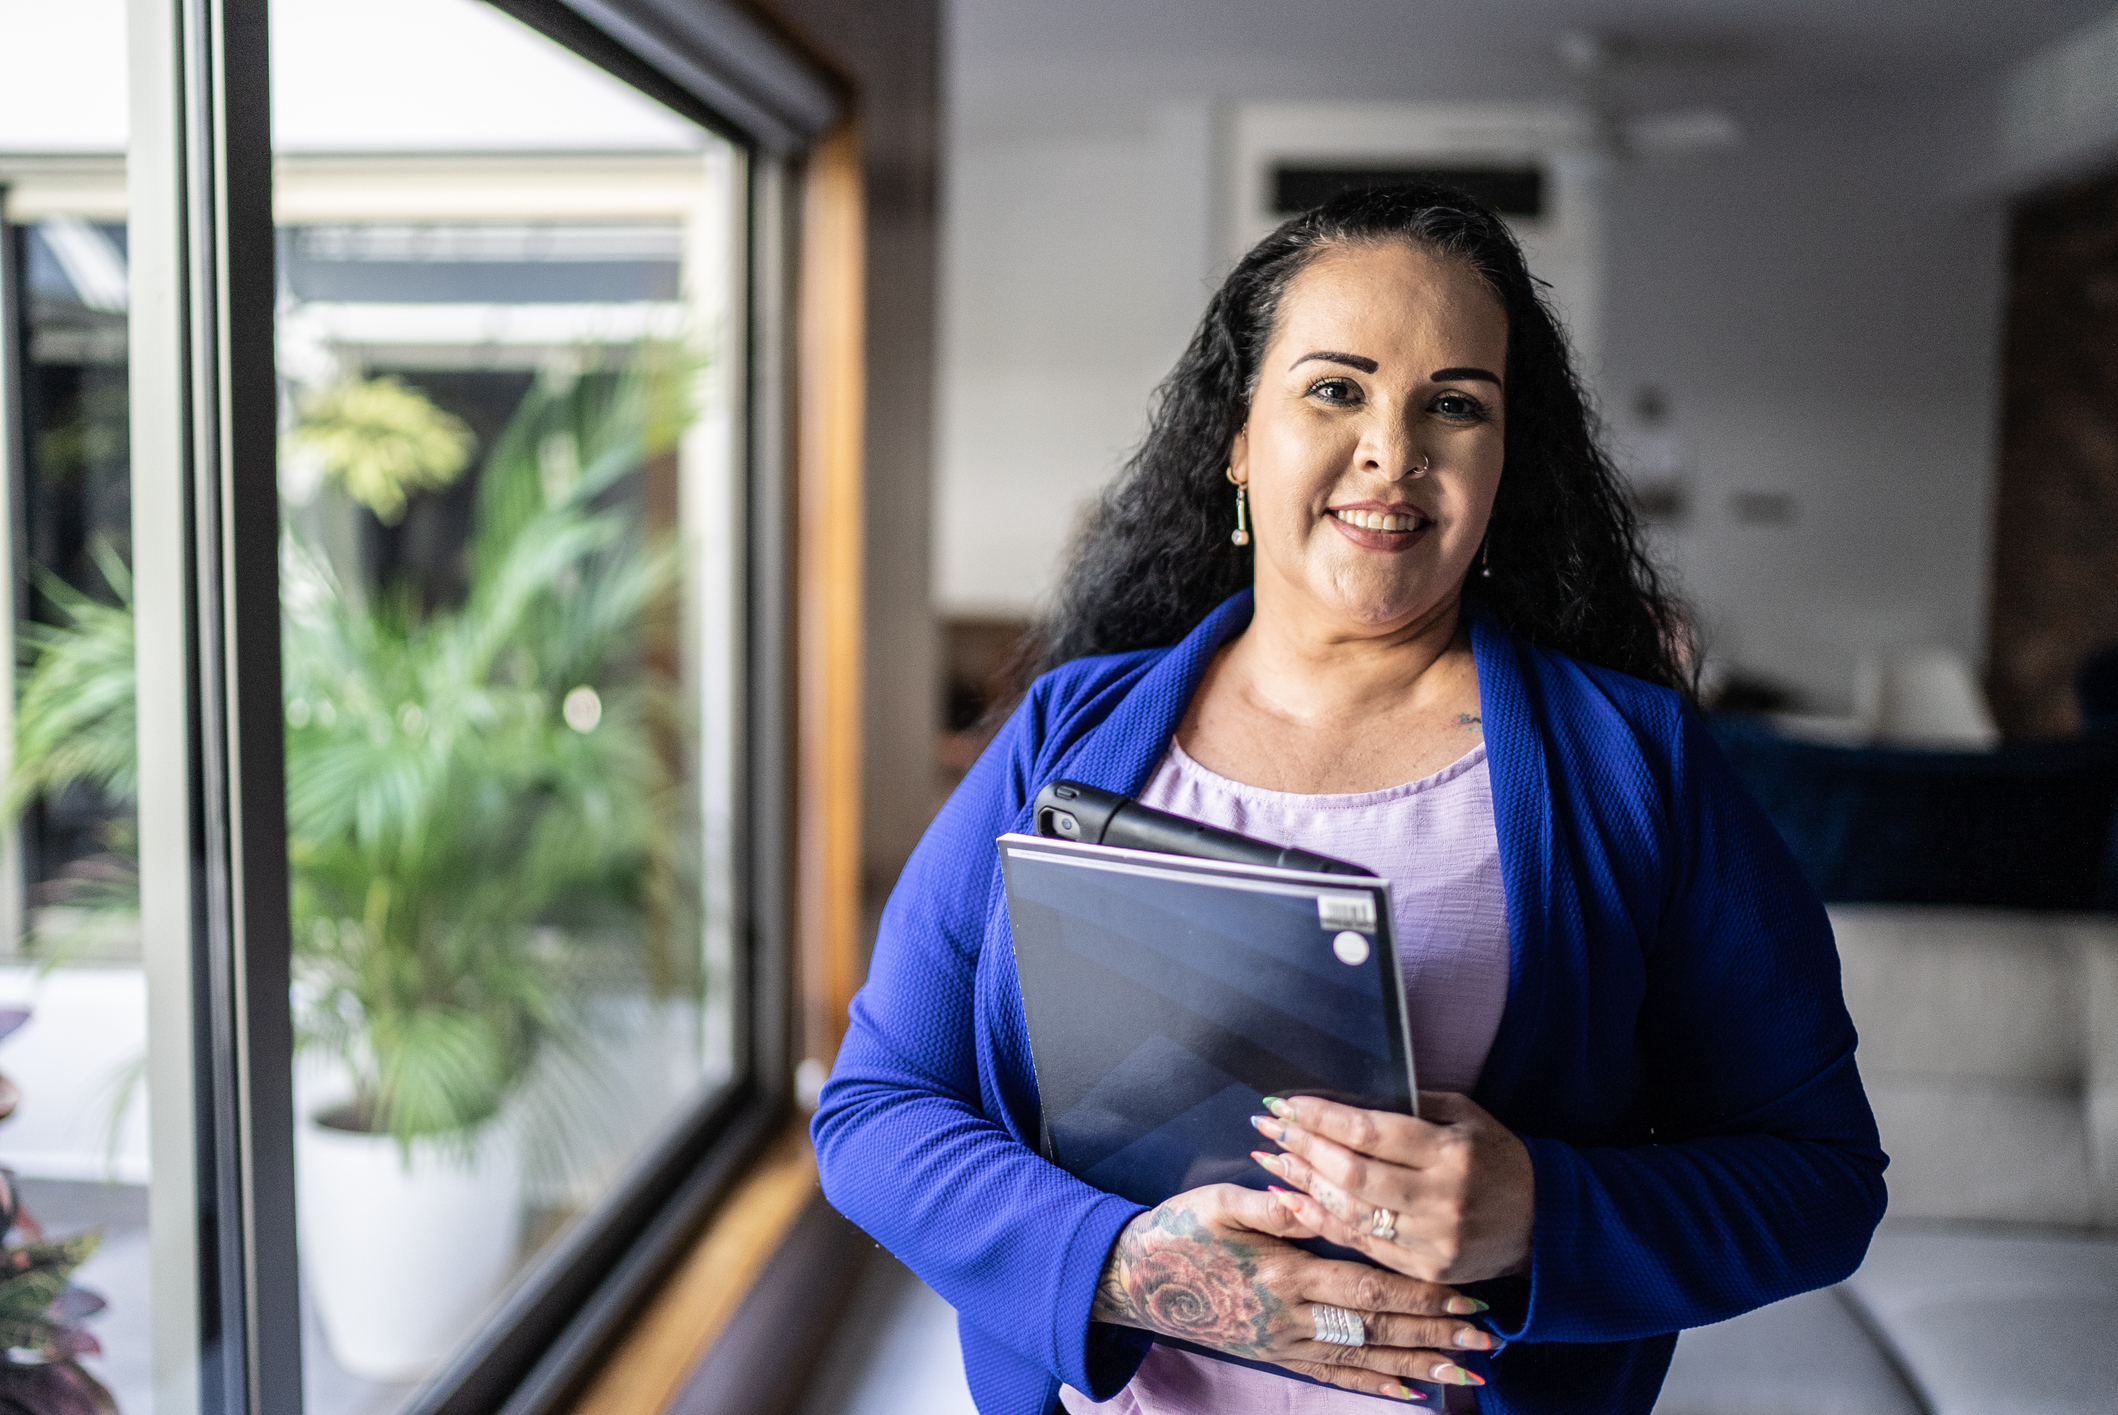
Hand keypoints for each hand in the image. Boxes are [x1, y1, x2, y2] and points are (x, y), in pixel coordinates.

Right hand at [1091, 1182, 1494, 1399]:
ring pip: (1363, 1358)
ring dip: (1418, 1365)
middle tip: (1487, 1340)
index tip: (1465, 1296)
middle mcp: (1290, 1316)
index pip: (1366, 1287)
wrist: (1133, 1281)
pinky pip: (1332, 1376)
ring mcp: (1283, 1342)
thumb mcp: (1217, 1204)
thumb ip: (1271, 1205)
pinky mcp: (1274, 1355)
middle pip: (1377, 1328)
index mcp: (1282, 1273)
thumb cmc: (1177, 1233)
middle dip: (1435, 1334)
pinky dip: (1373, 1385)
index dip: (1419, 1294)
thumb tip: (1315, 1199)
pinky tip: (1409, 1392)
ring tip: (1467, 1372)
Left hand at [1251, 1091, 1534, 1285]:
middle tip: (1267, 1126)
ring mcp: (1431, 1241)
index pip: (1369, 1132)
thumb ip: (1411, 1106)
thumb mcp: (1466, 1117)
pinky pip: (1362, 1245)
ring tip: (1271, 1159)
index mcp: (1451, 1153)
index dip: (1321, 1116)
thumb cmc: (1497, 1158)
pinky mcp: (1424, 1271)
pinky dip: (1323, 1221)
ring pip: (1350, 1212)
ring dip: (1303, 1184)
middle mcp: (1440, 1200)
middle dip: (1302, 1146)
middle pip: (1352, 1174)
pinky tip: (1293, 1201)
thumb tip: (1345, 1099)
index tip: (1285, 1102)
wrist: (1544, 1224)